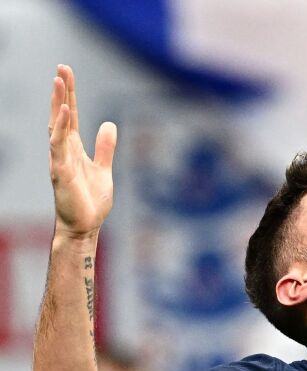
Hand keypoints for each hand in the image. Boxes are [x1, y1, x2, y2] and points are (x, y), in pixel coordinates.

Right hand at [48, 65, 116, 237]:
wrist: (85, 225)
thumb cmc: (90, 200)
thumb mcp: (103, 168)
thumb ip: (105, 147)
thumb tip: (108, 124)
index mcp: (73, 149)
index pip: (69, 116)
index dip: (68, 95)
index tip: (66, 73)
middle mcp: (63, 150)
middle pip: (60, 115)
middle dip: (61, 92)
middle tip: (61, 68)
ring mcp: (60, 160)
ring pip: (57, 126)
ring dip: (57, 104)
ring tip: (59, 82)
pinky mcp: (60, 172)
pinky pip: (58, 146)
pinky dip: (60, 129)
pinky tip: (63, 112)